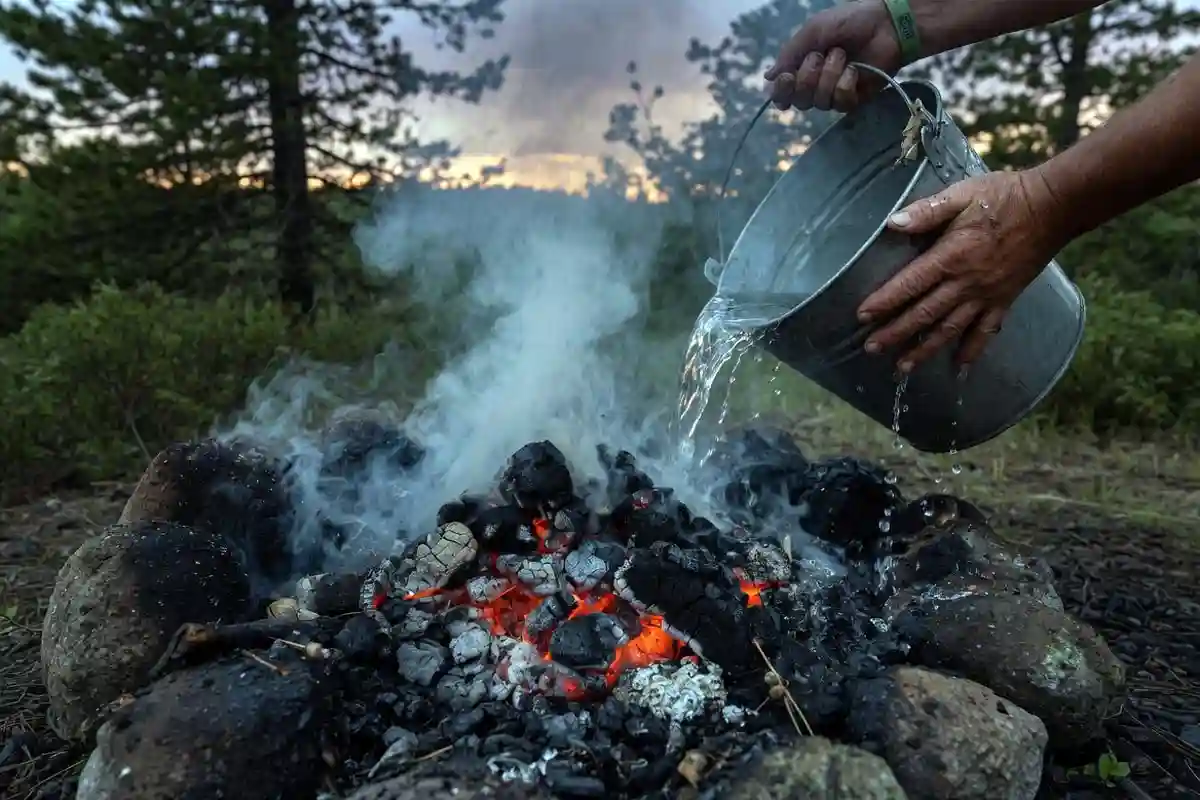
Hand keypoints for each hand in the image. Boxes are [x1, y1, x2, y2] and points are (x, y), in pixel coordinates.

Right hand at [764, 0, 901, 112]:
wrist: (884, 23)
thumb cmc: (848, 22)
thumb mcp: (812, 31)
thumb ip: (789, 54)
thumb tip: (768, 78)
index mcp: (801, 69)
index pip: (782, 94)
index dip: (782, 91)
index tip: (787, 77)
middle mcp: (815, 86)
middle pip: (798, 101)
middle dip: (807, 78)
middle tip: (819, 57)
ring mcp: (834, 94)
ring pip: (819, 102)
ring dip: (829, 75)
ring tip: (842, 56)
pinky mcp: (853, 100)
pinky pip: (840, 102)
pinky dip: (845, 83)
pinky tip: (854, 71)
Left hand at [856, 168, 1068, 372]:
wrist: (1052, 208)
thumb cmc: (1004, 197)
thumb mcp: (962, 195)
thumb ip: (928, 211)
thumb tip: (893, 223)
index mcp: (952, 256)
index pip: (911, 284)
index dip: (886, 301)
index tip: (863, 316)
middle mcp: (967, 282)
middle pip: (925, 314)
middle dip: (896, 332)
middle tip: (871, 348)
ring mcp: (987, 295)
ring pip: (950, 329)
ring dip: (925, 350)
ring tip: (903, 367)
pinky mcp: (1005, 300)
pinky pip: (986, 331)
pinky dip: (973, 350)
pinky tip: (960, 367)